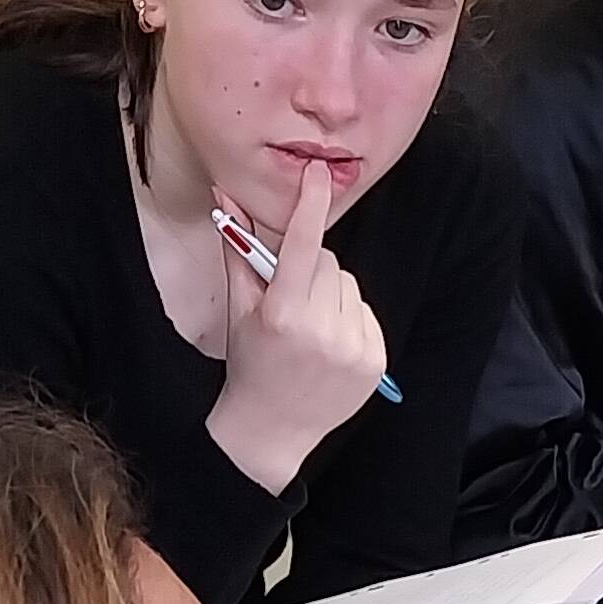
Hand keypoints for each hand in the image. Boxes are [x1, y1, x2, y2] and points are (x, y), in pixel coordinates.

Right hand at [204, 159, 389, 493]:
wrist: (273, 431)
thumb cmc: (250, 364)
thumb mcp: (239, 309)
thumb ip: (237, 251)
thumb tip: (227, 197)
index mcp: (282, 314)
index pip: (302, 245)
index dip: (310, 205)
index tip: (317, 172)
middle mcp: (320, 331)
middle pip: (327, 262)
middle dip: (309, 269)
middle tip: (291, 297)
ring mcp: (352, 349)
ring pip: (349, 285)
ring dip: (330, 294)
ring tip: (310, 326)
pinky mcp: (375, 362)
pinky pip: (366, 312)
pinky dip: (349, 319)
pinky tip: (329, 343)